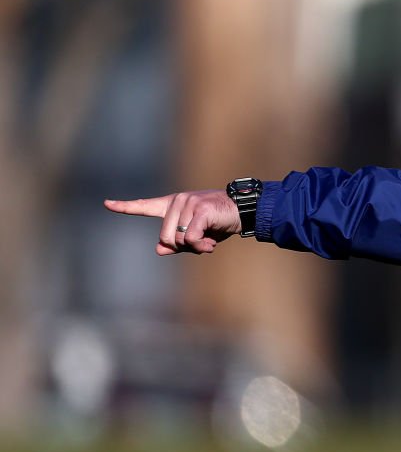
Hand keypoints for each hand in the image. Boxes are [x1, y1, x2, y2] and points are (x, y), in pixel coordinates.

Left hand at [104, 190, 241, 255]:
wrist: (242, 211)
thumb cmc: (219, 223)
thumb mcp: (196, 236)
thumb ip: (177, 243)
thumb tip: (159, 249)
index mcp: (173, 205)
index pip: (144, 206)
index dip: (125, 207)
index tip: (107, 204)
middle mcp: (177, 201)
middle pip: (164, 237)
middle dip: (181, 247)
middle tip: (200, 245)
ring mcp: (188, 203)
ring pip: (177, 239)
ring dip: (194, 248)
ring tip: (208, 242)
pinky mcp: (200, 210)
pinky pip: (190, 238)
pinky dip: (200, 246)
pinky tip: (211, 244)